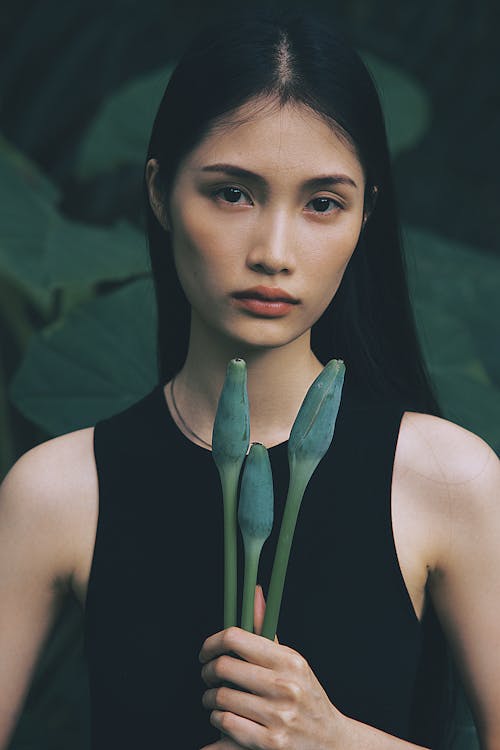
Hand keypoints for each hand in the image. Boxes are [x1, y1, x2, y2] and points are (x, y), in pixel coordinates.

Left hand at [198, 584, 345, 749]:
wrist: (331, 742)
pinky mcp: (271, 743)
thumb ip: (267, 630)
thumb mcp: (292, 662)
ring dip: (210, 700)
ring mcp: (278, 716)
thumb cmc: (305, 697)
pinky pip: (226, 724)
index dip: (212, 643)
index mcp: (288, 660)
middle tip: (208, 677)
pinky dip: (218, 721)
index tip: (206, 652)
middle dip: (207, 672)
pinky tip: (223, 719)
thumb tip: (254, 593)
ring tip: (215, 700)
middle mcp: (285, 686)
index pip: (236, 638)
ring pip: (221, 698)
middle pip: (223, 667)